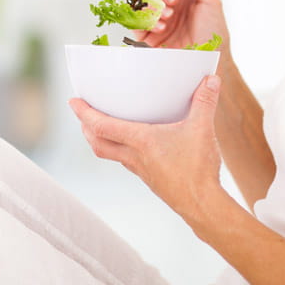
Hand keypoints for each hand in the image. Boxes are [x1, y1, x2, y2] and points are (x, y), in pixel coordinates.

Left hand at [70, 75, 224, 225]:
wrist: (202, 204)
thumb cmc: (197, 168)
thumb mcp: (202, 129)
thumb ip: (205, 102)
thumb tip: (211, 79)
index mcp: (140, 141)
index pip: (102, 126)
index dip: (84, 113)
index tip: (73, 101)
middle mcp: (134, 156)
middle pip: (98, 143)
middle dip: (85, 128)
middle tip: (81, 114)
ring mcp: (141, 170)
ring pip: (110, 154)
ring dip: (101, 140)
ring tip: (102, 127)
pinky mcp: (150, 179)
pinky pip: (127, 162)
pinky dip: (121, 150)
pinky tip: (135, 145)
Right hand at [135, 0, 230, 57]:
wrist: (210, 61)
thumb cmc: (215, 33)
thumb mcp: (211, 1)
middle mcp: (168, 6)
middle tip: (173, 2)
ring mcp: (157, 21)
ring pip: (141, 4)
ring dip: (153, 6)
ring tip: (168, 17)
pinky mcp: (149, 38)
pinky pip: (137, 24)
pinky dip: (146, 22)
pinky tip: (161, 27)